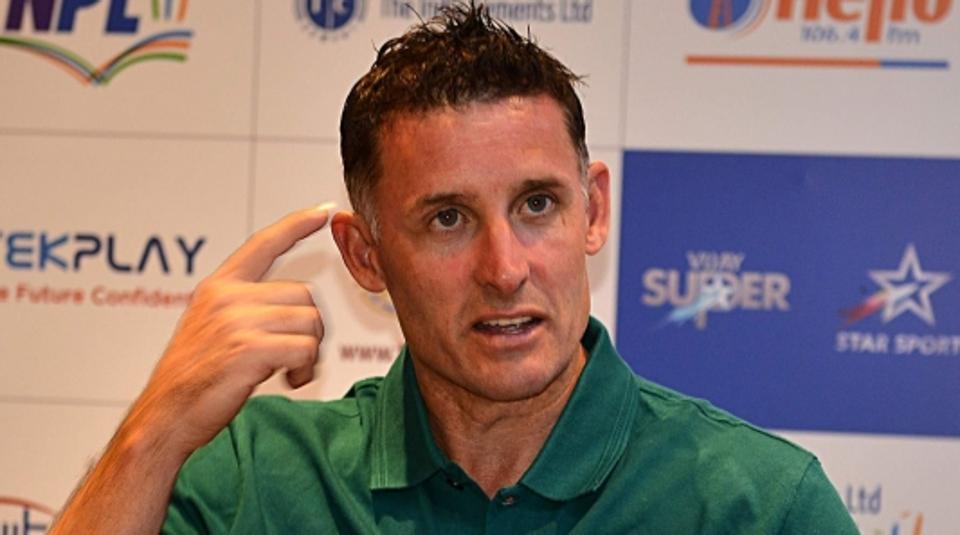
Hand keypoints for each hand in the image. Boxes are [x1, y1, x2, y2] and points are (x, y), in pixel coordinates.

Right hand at [123, 205, 332, 459]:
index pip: (263, 244)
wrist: (164, 418)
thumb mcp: (210, 328)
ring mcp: (237, 321)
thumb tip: (293, 307)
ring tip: (288, 371)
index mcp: (218, 287)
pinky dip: (305, 370)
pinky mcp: (249, 348)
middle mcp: (227, 297)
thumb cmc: (191, 380)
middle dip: (309, 329)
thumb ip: (243, 308)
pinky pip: (305, 349)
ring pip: (310, 322)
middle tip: (294, 357)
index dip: (297, 225)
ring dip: (309, 352)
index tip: (324, 210)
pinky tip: (288, 381)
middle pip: (305, 297)